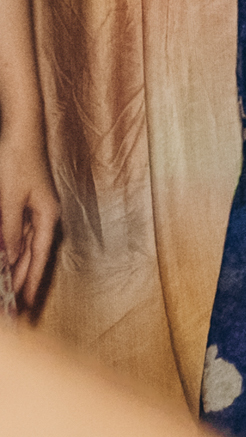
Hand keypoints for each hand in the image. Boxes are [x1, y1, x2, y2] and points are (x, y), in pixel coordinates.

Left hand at [0, 126, 60, 316]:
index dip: (31, 283)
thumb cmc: (18, 161)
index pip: (39, 257)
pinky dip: (13, 249)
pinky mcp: (26, 203)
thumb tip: (10, 257)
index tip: (26, 305)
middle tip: (15, 306)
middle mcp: (46, 216)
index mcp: (48, 216)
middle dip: (23, 281)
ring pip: (26, 247)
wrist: (21, 130)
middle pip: (34, 255)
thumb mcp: (10, 200)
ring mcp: (37, 210)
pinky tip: (6, 260)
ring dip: (16, 267)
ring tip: (9, 289)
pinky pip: (20, 234)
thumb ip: (11, 231)